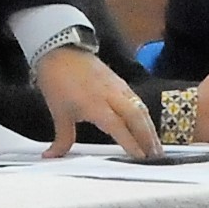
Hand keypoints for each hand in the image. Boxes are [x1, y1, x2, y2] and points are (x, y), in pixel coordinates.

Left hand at [36, 43, 157, 159]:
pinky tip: (148, 128)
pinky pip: (138, 101)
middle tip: (155, 157)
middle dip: (148, 138)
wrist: (59, 49)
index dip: (130, 142)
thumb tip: (51, 156)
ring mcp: (118, 87)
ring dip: (150, 129)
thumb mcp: (58, 112)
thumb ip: (62, 138)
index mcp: (93, 103)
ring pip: (141, 108)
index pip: (117, 125)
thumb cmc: (58, 80)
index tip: (140, 157)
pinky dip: (145, 117)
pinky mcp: (121, 82)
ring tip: (157, 148)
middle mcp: (110, 95)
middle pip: (137, 117)